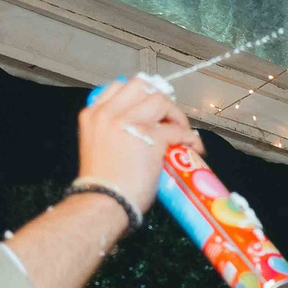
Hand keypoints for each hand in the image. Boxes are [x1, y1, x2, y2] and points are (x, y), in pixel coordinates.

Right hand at [78, 76, 202, 216]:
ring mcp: (128, 122)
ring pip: (160, 100)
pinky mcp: (150, 136)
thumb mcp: (97, 146)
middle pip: (141, 85)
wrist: (104, 201)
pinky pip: (178, 130)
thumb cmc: (103, 185)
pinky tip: (193, 148)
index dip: (140, 95)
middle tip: (170, 118)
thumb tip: (139, 130)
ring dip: (176, 116)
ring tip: (182, 133)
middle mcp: (108, 113)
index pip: (118, 87)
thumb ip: (112, 131)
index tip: (153, 109)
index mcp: (93, 114)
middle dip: (159, 100)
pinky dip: (190, 138)